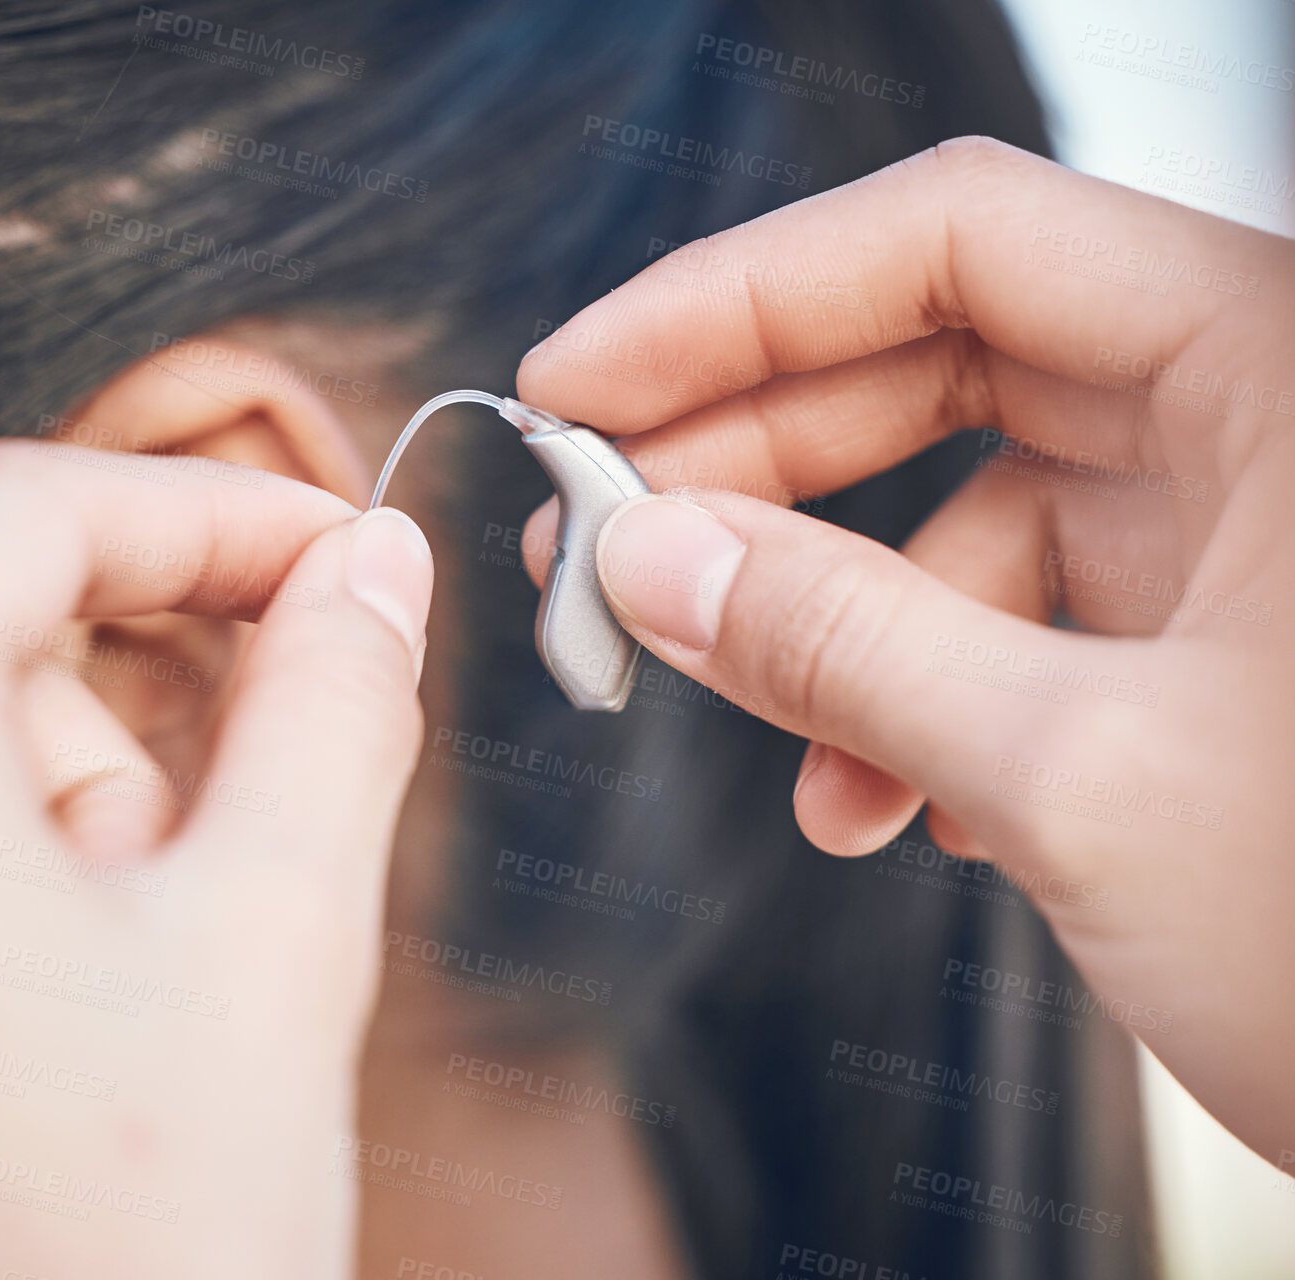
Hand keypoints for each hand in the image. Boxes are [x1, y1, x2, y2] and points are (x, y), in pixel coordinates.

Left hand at [0, 441, 432, 1276]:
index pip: (37, 510)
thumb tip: (379, 564)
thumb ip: (338, 704)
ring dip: (89, 822)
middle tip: (240, 867)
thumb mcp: (275, 936)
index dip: (217, 513)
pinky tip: (68, 1012)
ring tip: (140, 991)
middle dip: (150, 718)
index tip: (347, 556)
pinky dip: (13, 871)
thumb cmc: (123, 1250)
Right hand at [518, 137, 1294, 1167]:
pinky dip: (929, 701)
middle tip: (602, 544)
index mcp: (1279, 367)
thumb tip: (645, 559)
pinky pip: (1020, 617)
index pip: (954, 240)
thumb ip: (845, 644)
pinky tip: (910, 811)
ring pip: (967, 507)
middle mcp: (1263, 417)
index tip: (584, 386)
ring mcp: (1242, 531)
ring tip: (782, 757)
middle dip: (753, 463)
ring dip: (838, 626)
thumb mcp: (1085, 778)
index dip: (735, 301)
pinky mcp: (1216, 638)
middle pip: (939, 360)